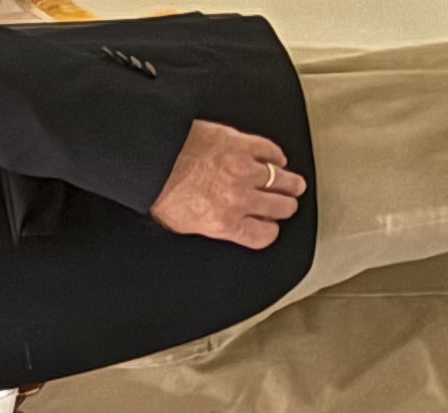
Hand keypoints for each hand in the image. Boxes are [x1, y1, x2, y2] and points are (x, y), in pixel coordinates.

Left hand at [150, 119, 306, 247]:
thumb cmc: (161, 189)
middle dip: (284, 207)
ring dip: (290, 184)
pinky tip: (277, 160)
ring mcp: (244, 168)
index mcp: (225, 222)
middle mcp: (239, 197)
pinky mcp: (243, 143)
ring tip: (293, 185)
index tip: (269, 226)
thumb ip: (212, 227)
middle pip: (281, 207)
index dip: (269, 230)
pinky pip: (271, 151)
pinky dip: (276, 157)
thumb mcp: (183, 225)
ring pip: (283, 179)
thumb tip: (224, 227)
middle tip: (284, 205)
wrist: (154, 157)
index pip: (265, 235)